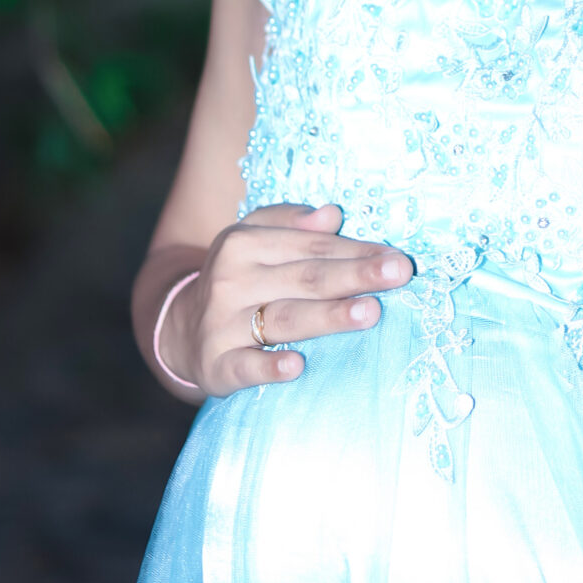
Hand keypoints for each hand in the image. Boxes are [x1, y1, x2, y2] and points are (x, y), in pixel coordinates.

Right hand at [161, 203, 410, 395]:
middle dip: (355, 275)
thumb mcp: (254, 238)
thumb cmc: (239, 278)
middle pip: (306, 278)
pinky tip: (296, 366)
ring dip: (328, 317)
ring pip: (285, 318)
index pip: (312, 247)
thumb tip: (332, 215)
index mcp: (243, 243)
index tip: (398, 257)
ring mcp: (222, 324)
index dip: (357, 251)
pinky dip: (269, 367)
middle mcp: (232, 280)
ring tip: (370, 312)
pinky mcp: (217, 365)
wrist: (182, 329)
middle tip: (400, 273)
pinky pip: (246, 366)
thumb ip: (293, 223)